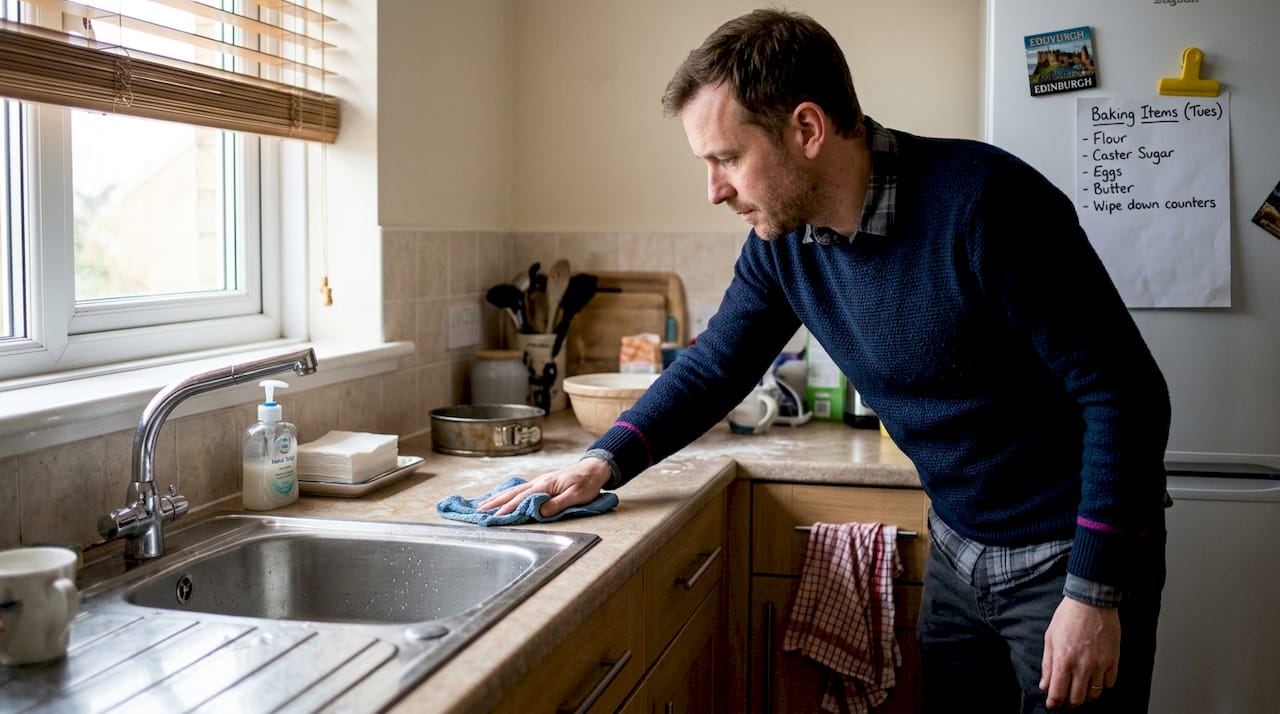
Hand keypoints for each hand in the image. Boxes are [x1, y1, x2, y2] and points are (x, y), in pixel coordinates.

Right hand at [477, 457, 612, 518]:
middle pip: (513, 493)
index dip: (508, 509)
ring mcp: (539, 482)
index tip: (495, 517)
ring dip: (498, 498)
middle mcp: (539, 482)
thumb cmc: (588, 482)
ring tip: (484, 505)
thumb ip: (557, 504)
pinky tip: (502, 497)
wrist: (594, 468)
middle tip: (480, 512)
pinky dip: (508, 493)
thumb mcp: (577, 496)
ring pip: (514, 490)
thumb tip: (538, 512)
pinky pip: (520, 489)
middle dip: (495, 503)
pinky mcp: (542, 483)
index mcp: (545, 485)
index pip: (522, 499)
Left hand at [1040, 597, 1119, 708]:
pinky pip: (1109, 683)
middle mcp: (1083, 666)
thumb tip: (1045, 685)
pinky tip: (1095, 681)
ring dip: (1086, 697)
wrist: (1091, 602)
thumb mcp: (1050, 638)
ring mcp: (1100, 664)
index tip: (1053, 705)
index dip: (1054, 703)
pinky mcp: (1114, 660)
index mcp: (1064, 660)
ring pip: (1094, 694)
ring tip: (1080, 692)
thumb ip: (1047, 664)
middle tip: (1066, 701)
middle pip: (1077, 698)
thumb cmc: (1068, 617)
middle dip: (1070, 704)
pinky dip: (1102, 687)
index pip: (1058, 693)